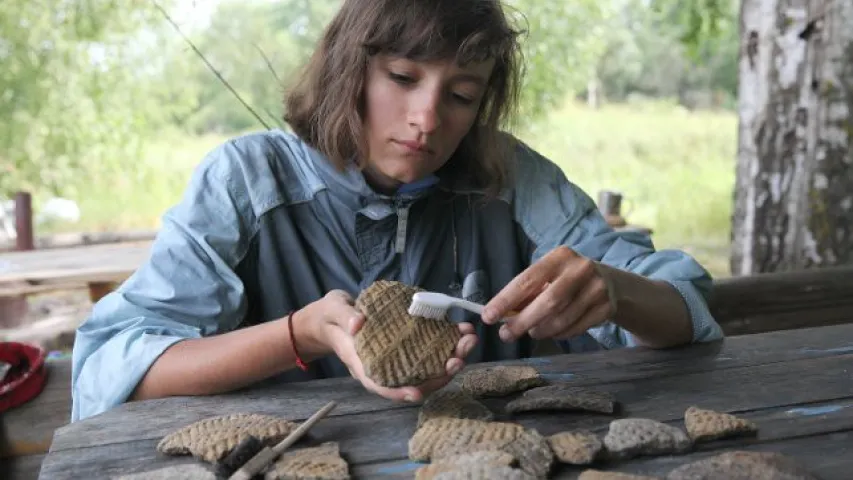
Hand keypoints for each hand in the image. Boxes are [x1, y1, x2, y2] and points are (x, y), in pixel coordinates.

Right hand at [306, 290, 477, 402]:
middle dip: (440, 373)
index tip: (417, 393)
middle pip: (414, 380)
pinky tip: (459, 332)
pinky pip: (428, 352)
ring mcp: (396, 359)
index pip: (380, 385)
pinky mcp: (406, 347)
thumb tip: (358, 324)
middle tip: (459, 357)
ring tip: (468, 340)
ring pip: (426, 368)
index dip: (398, 392)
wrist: (332, 316)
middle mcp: (383, 366)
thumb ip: (346, 316)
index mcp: (362, 363)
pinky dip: (446, 345)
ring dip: (451, 358)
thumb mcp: (334, 310)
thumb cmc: (331, 316)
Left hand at [481, 246, 616, 340]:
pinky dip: (558, 334)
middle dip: (522, 322)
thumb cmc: (567, 279)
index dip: (506, 299)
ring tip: (531, 331)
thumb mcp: (548, 277)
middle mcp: (581, 269)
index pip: (528, 279)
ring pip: (561, 319)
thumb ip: (527, 293)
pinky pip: (575, 329)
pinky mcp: (606, 308)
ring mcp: (597, 289)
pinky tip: (552, 331)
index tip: (488, 316)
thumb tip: (499, 314)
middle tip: (505, 334)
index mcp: (560, 256)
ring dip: (540, 330)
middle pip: (548, 302)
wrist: (611, 283)